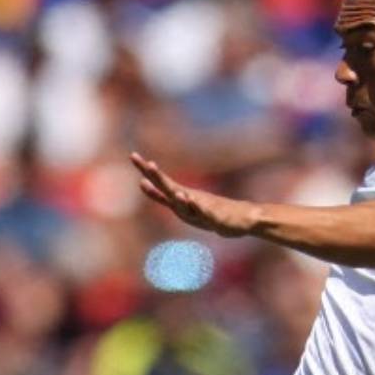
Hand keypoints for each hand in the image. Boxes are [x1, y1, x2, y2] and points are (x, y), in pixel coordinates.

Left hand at [130, 153, 258, 237]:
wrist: (242, 219)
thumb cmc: (210, 212)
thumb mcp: (180, 205)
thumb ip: (162, 196)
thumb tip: (142, 182)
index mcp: (180, 197)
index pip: (159, 182)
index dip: (146, 170)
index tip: (133, 155)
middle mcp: (189, 199)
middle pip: (169, 187)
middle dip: (157, 176)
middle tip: (147, 164)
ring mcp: (201, 207)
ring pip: (184, 201)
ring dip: (175, 193)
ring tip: (169, 188)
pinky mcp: (214, 217)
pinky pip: (203, 212)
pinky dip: (195, 206)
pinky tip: (188, 199)